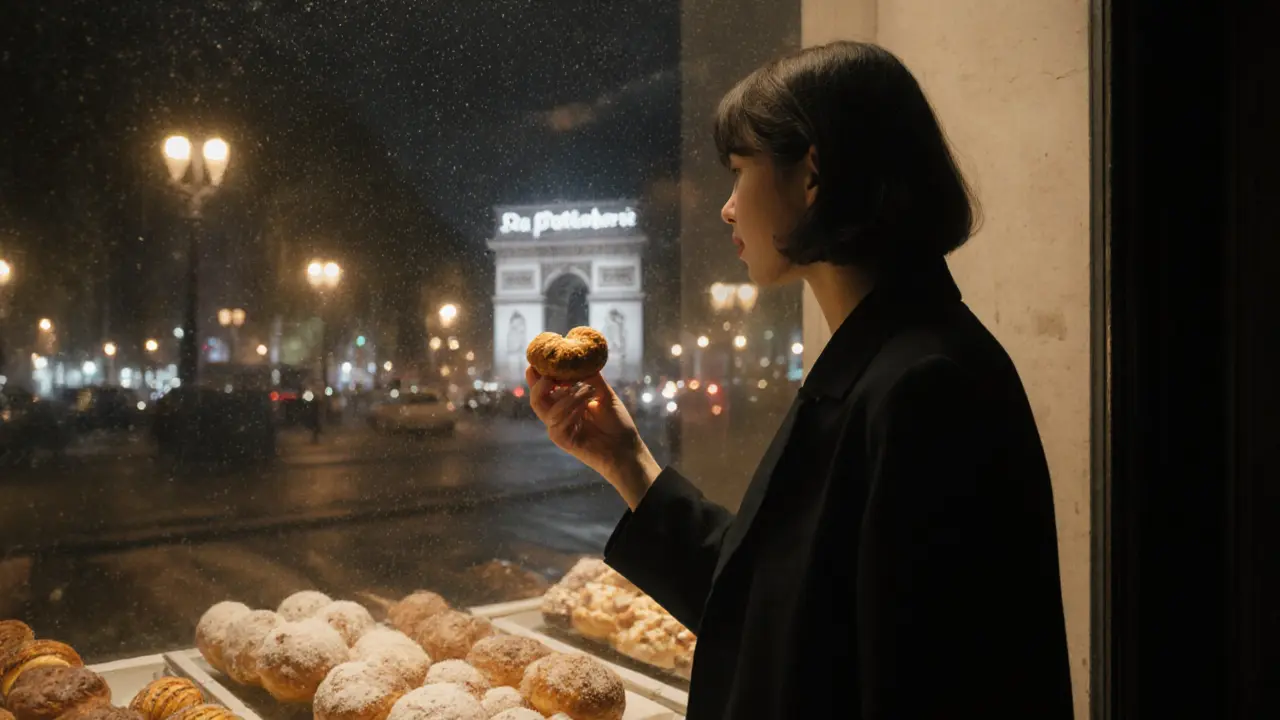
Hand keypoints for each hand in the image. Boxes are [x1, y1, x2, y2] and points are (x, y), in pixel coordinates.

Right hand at [526, 367, 659, 508]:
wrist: (626, 447)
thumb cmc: (615, 421)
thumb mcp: (603, 392)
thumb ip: (589, 376)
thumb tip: (578, 357)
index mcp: (563, 402)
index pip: (542, 387)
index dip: (536, 374)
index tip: (542, 359)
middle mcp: (557, 415)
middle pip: (536, 398)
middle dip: (541, 384)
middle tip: (553, 376)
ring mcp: (558, 429)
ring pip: (547, 410)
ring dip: (569, 397)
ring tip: (589, 391)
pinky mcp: (563, 441)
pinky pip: (557, 425)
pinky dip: (571, 412)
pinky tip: (587, 407)